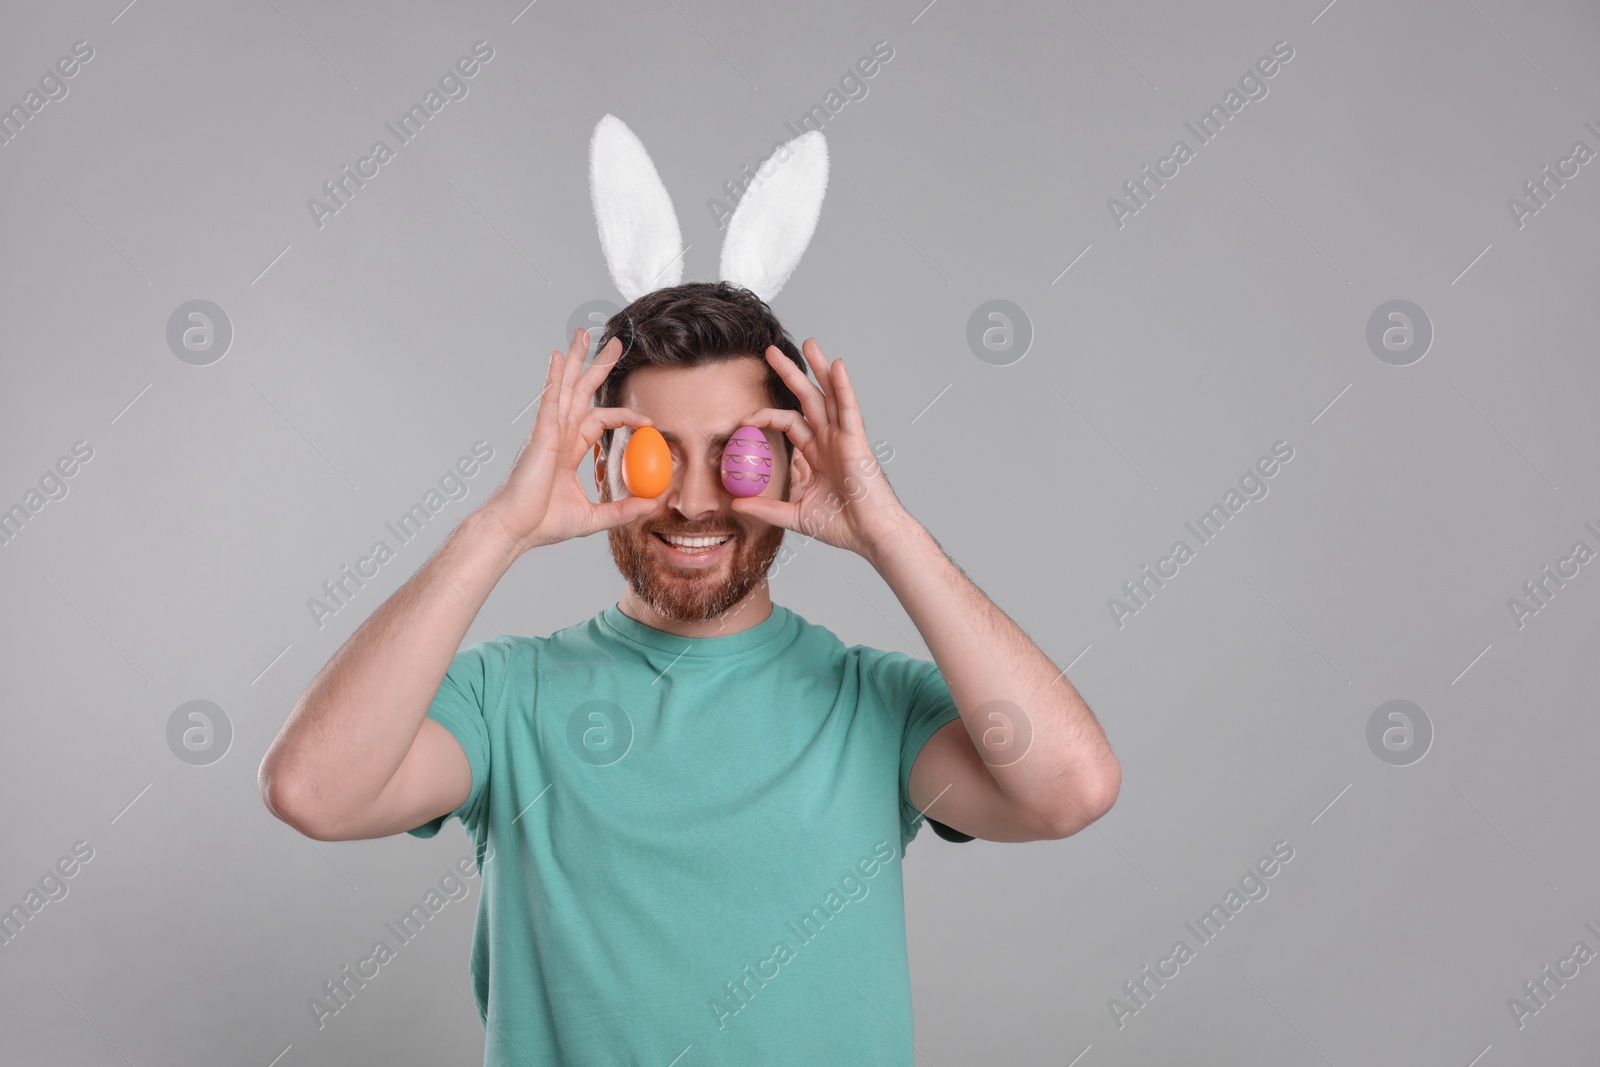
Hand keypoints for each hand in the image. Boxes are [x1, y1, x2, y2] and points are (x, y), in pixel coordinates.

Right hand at [480, 328, 659, 553]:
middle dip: (596, 367)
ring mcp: (547, 432)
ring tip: (584, 334)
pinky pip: (550, 400)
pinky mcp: (540, 436)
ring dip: (575, 361)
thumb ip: (623, 508)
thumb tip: (652, 503)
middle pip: (581, 392)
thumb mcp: (594, 517)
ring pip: (565, 388)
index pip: (599, 420)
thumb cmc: (543, 523)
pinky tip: (558, 357)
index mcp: (568, 450)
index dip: (623, 416)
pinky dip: (554, 378)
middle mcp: (558, 435)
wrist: (517, 530)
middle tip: (615, 343)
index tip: (648, 421)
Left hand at [730, 337, 911, 561]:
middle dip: (789, 373)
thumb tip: (736, 503)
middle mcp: (829, 441)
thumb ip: (766, 507)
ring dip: (819, 368)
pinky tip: (837, 365)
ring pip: (829, 395)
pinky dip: (844, 387)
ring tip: (809, 343)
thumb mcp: (795, 515)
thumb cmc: (842, 526)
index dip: (766, 416)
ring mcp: (844, 438)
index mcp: (816, 454)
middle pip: (807, 398)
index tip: (743, 420)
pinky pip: (849, 409)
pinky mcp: (857, 442)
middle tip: (769, 351)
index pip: (789, 423)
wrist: (870, 536)